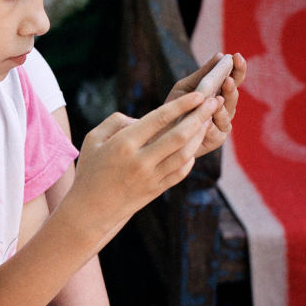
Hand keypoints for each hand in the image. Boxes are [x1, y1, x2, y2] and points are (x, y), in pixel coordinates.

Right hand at [71, 89, 220, 238]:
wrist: (90, 210)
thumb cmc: (90, 170)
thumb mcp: (92, 139)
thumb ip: (115, 121)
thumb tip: (141, 118)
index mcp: (123, 144)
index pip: (159, 119)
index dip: (182, 105)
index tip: (199, 95)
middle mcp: (140, 161)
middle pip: (179, 135)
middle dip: (200, 116)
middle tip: (215, 102)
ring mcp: (151, 177)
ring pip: (185, 153)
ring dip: (200, 135)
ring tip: (207, 121)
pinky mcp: (156, 190)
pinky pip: (181, 171)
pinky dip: (191, 157)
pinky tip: (193, 146)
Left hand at [165, 51, 246, 156]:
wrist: (160, 132)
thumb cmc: (175, 107)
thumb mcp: (186, 87)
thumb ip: (202, 73)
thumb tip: (219, 55)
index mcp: (220, 93)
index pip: (234, 79)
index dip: (238, 69)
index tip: (236, 56)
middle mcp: (225, 108)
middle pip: (233, 97)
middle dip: (231, 88)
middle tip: (227, 80)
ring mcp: (221, 124)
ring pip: (227, 115)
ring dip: (223, 108)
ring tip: (218, 100)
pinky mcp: (216, 140)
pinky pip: (216, 132)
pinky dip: (212, 127)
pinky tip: (207, 122)